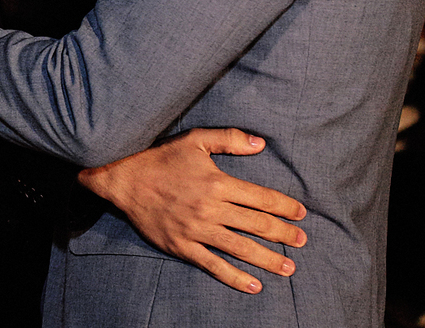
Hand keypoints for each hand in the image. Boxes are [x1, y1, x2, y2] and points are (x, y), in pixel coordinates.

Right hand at [77, 128, 306, 293]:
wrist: (123, 180)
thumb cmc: (159, 158)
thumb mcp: (193, 140)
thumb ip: (228, 140)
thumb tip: (260, 144)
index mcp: (217, 183)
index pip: (261, 198)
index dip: (285, 207)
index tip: (301, 214)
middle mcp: (211, 209)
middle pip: (257, 225)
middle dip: (284, 234)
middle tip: (301, 241)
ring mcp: (197, 230)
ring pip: (241, 248)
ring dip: (268, 259)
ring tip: (288, 268)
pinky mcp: (182, 246)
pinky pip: (213, 265)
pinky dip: (235, 278)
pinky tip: (254, 285)